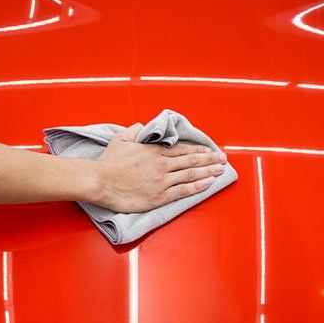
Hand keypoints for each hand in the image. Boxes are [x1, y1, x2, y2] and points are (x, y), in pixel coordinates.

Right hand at [91, 123, 227, 212]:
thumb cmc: (108, 163)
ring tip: (220, 170)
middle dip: (210, 159)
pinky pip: (183, 191)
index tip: (209, 150)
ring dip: (208, 171)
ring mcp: (162, 180)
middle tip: (223, 159)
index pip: (182, 149)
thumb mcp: (121, 139)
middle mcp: (162, 164)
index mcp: (154, 151)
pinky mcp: (159, 196)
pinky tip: (208, 184)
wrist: (100, 181)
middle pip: (191, 160)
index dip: (198, 149)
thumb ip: (134, 130)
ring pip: (191, 174)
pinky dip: (197, 187)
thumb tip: (142, 127)